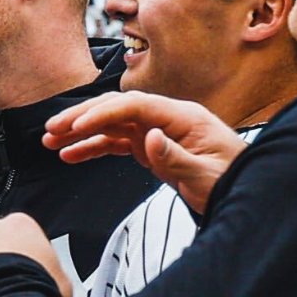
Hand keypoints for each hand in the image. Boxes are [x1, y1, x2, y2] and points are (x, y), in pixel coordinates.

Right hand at [46, 91, 246, 213]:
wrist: (245, 189)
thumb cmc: (232, 179)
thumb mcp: (207, 175)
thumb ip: (177, 157)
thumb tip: (149, 139)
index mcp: (183, 117)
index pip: (135, 106)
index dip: (103, 113)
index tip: (76, 126)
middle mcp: (166, 118)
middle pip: (117, 108)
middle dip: (82, 117)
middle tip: (51, 128)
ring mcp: (157, 131)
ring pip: (112, 125)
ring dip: (81, 131)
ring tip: (51, 141)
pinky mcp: (151, 146)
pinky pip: (117, 143)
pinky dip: (93, 147)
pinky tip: (70, 154)